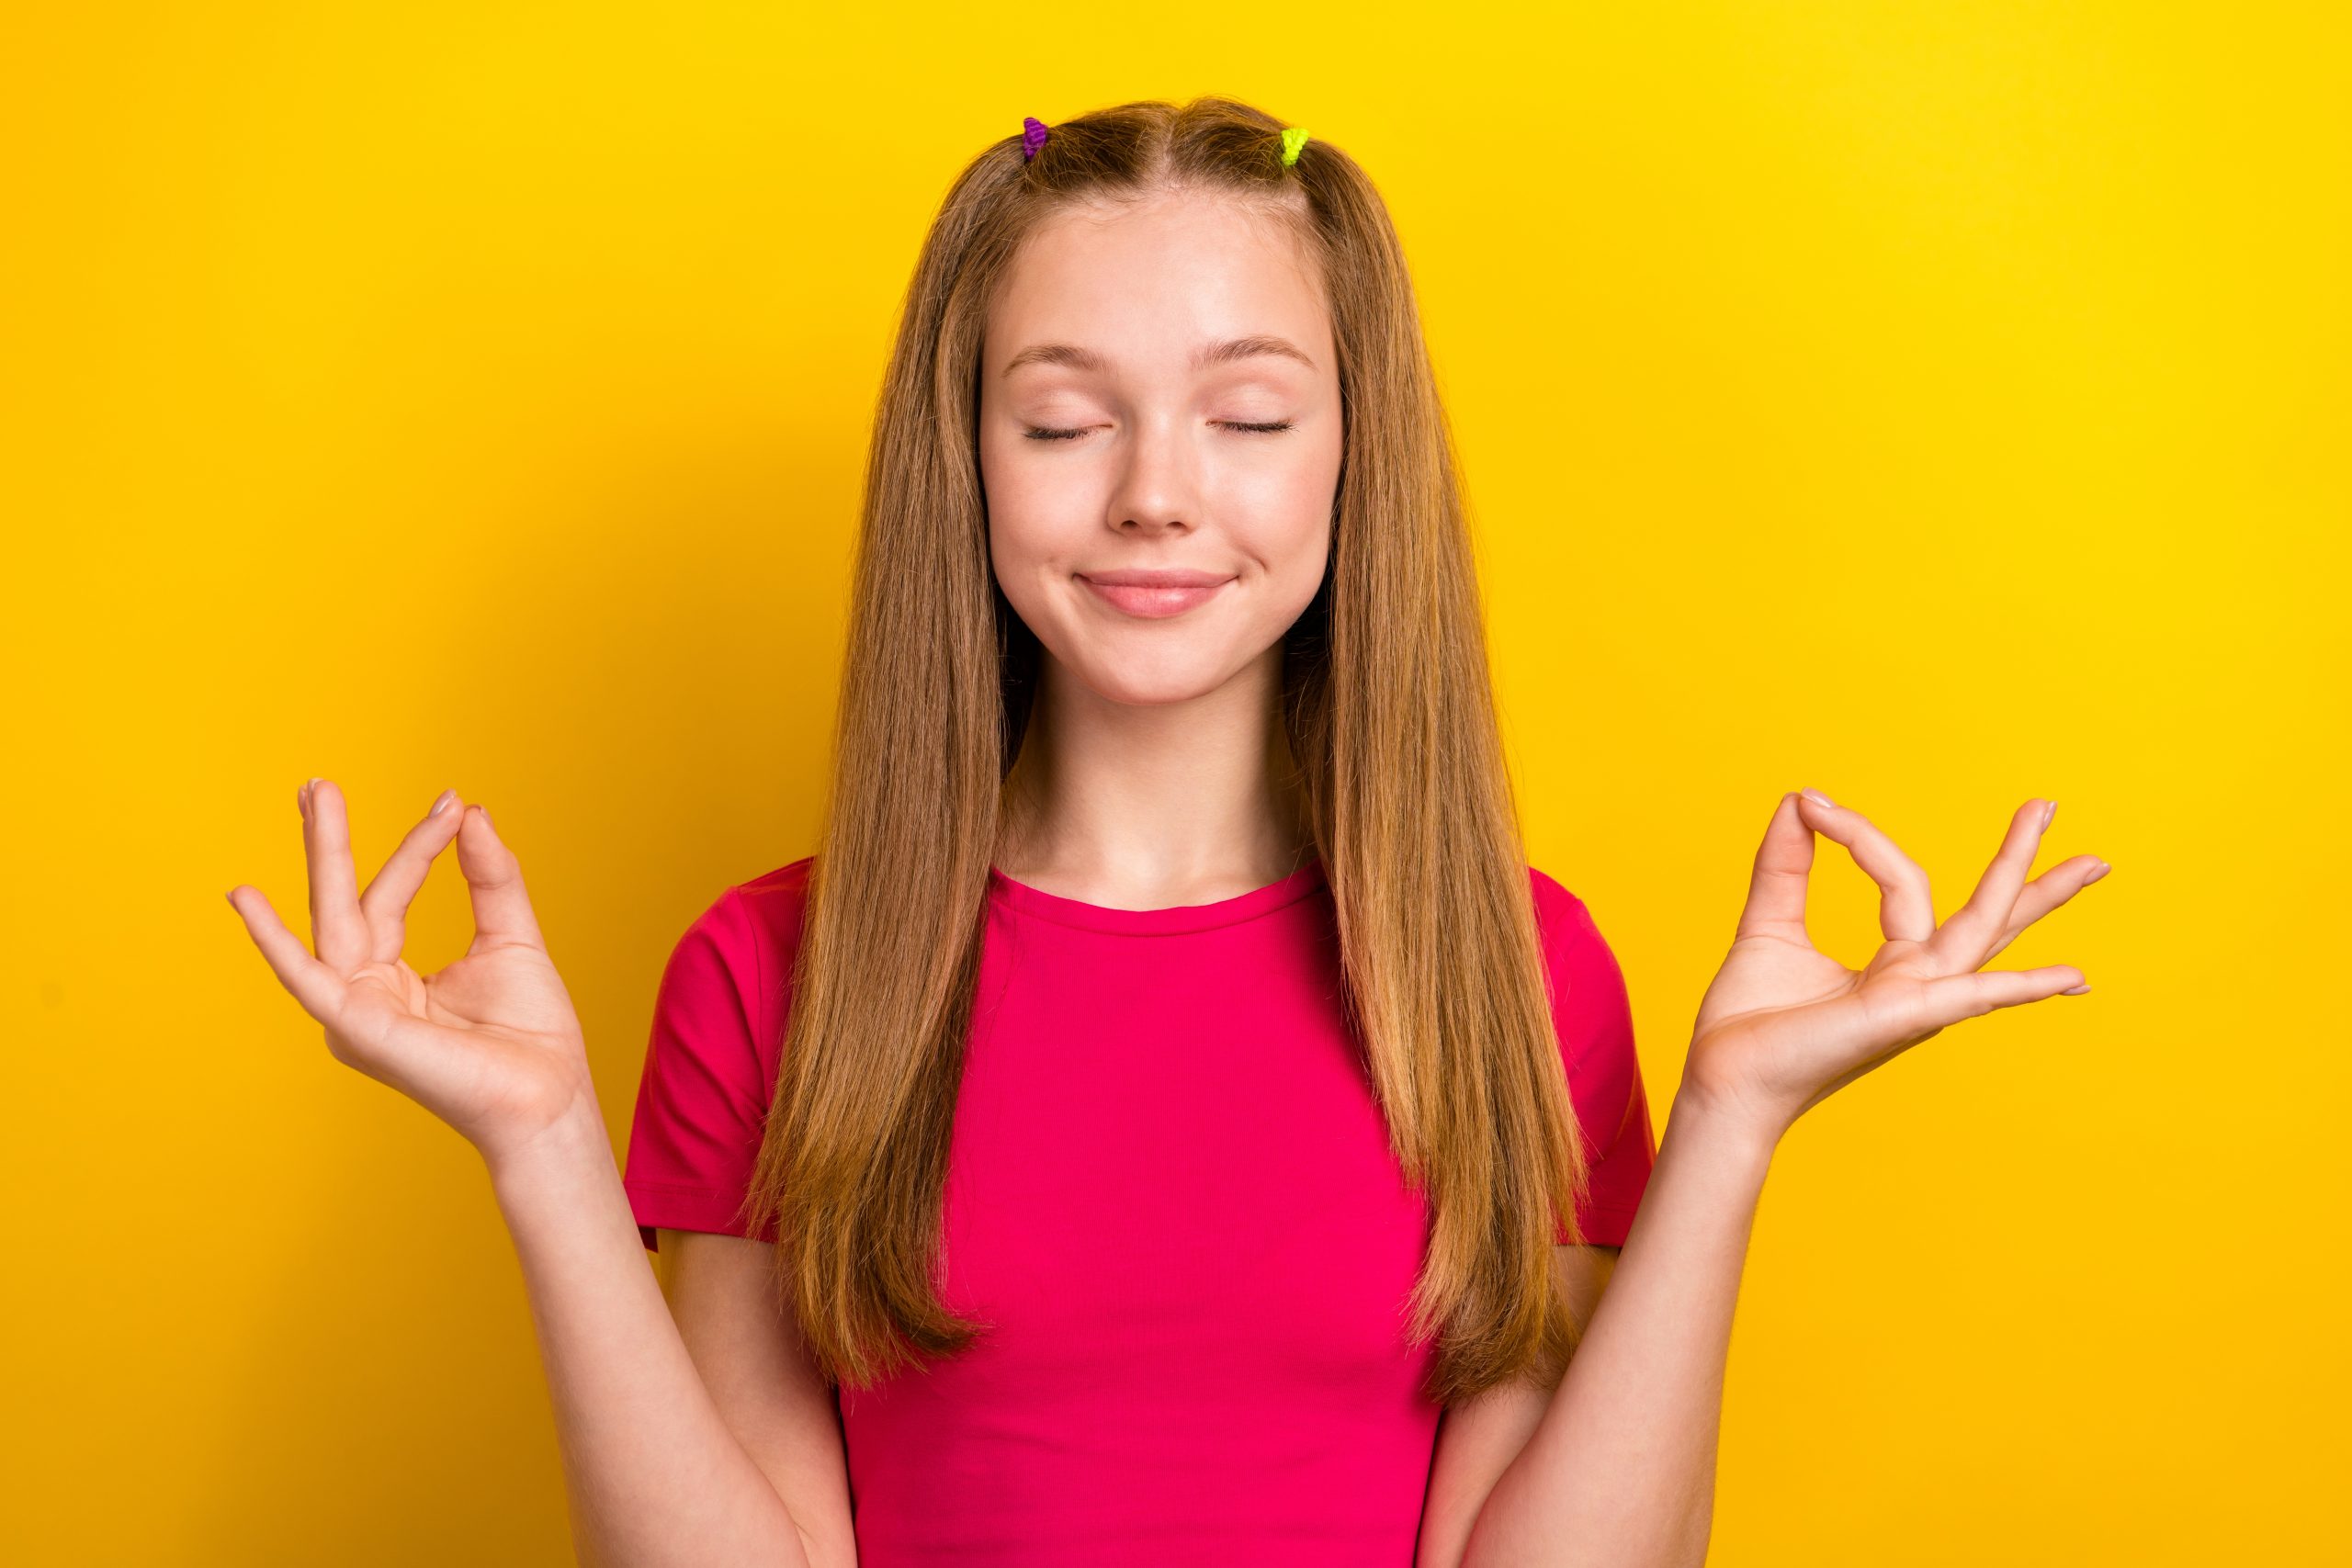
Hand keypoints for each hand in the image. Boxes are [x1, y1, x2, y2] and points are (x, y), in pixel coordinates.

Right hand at [226, 778, 594, 1166]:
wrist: (548, 1095)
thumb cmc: (531, 1033)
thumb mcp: (510, 935)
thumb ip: (490, 876)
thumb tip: (471, 812)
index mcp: (391, 977)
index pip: (391, 896)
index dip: (419, 846)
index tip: (451, 801)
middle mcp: (363, 993)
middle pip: (342, 903)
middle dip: (330, 841)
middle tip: (319, 781)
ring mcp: (355, 1012)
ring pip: (332, 921)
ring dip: (325, 856)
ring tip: (314, 796)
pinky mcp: (357, 1029)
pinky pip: (309, 979)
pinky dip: (275, 941)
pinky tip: (246, 901)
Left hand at [1680, 790, 2108, 1141]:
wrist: (1723, 1076)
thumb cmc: (1750, 1019)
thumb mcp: (1769, 923)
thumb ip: (1786, 864)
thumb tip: (1798, 799)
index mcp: (1894, 961)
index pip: (1902, 878)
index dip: (1858, 834)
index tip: (1810, 802)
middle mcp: (1917, 979)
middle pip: (1984, 912)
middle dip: (2021, 861)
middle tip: (2051, 805)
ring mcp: (1916, 999)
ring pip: (1983, 932)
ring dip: (2032, 891)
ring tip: (2090, 859)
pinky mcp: (1900, 1017)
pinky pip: (1968, 994)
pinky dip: (2021, 985)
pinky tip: (2072, 978)